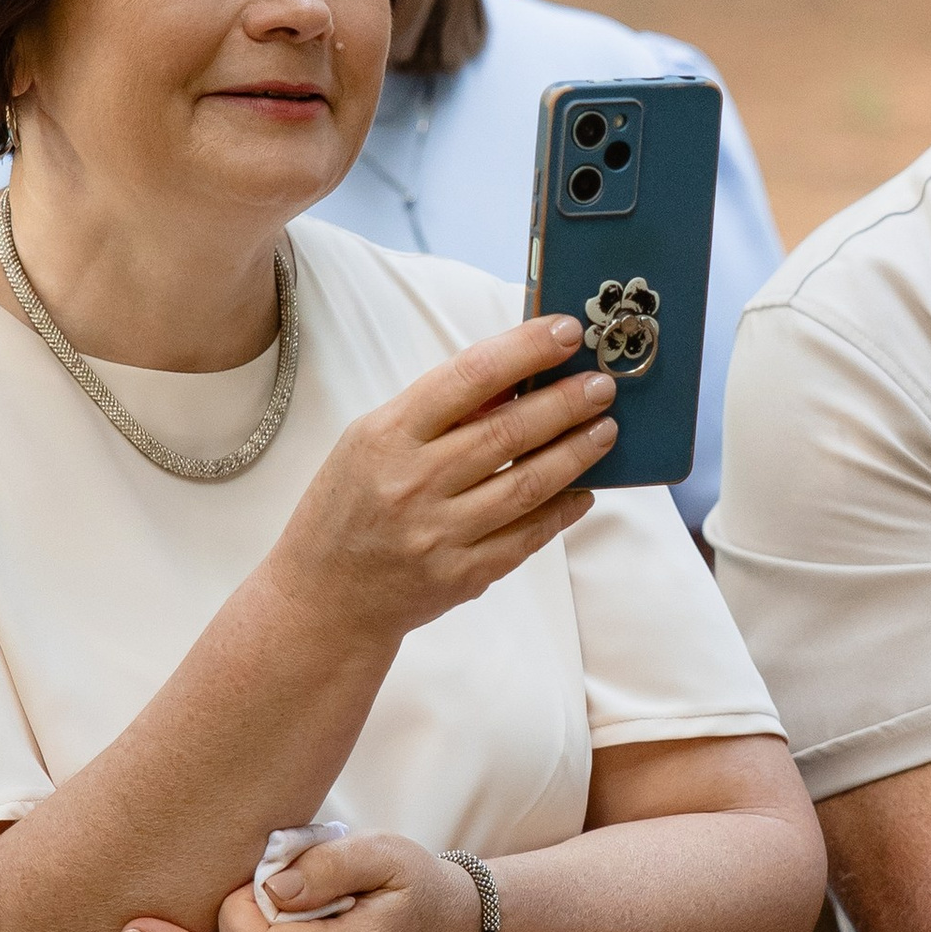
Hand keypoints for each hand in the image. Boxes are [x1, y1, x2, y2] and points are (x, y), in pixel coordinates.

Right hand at [271, 317, 618, 645]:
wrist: (324, 598)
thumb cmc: (348, 508)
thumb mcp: (371, 443)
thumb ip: (438, 413)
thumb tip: (513, 379)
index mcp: (387, 436)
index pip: (468, 378)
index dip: (524, 350)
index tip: (565, 332)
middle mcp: (413, 483)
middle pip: (508, 432)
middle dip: (566, 403)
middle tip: (603, 385)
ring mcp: (440, 534)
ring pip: (528, 484)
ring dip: (576, 452)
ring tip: (607, 429)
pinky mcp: (463, 575)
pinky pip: (528, 536)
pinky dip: (562, 510)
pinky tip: (584, 490)